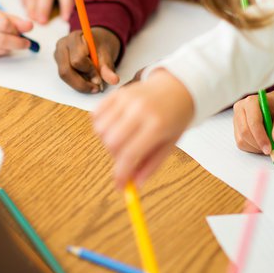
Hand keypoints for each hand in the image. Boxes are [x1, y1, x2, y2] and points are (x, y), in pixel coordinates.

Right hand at [54, 27, 120, 92]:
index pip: (78, 59)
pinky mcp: (58, 63)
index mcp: (74, 38)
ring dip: (79, 84)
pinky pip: (65, 77)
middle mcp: (62, 45)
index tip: (100, 79)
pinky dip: (76, 82)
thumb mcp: (107, 54)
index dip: (89, 72)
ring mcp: (58, 54)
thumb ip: (108, 67)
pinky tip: (86, 81)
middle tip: (96, 87)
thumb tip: (113, 80)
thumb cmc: (100, 46)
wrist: (95, 42)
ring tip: (93, 85)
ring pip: (64, 75)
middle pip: (66, 70)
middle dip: (82, 82)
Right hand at [92, 69, 193, 187]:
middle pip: (111, 143)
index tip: (119, 186)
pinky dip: (100, 125)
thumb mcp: (170, 143)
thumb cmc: (175, 117)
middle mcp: (139, 110)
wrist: (177, 86)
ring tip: (123, 139)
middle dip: (114, 157)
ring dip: (107, 141)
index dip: (122, 174)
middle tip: (126, 157)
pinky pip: (96, 114)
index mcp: (157, 124)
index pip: (130, 154)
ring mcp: (126, 98)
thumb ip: (151, 165)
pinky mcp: (117, 92)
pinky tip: (114, 126)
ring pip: (101, 130)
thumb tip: (134, 186)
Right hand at [233, 92, 273, 155]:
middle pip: (245, 132)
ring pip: (242, 140)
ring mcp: (236, 119)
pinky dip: (252, 148)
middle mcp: (240, 109)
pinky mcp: (236, 129)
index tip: (269, 149)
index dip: (261, 137)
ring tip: (269, 144)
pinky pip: (241, 143)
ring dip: (256, 147)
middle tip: (271, 151)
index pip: (253, 122)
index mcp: (251, 102)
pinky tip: (262, 143)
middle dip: (258, 144)